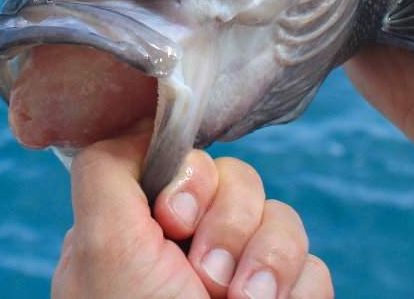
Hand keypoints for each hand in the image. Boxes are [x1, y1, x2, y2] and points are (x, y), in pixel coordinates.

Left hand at [52, 123, 332, 297]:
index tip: (174, 221)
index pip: (181, 161)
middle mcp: (186, 252)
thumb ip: (105, 171)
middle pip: (236, 181)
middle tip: (208, 279)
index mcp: (136, 232)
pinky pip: (313, 266)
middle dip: (230, 225)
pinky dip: (296, 294)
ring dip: (268, 262)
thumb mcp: (99, 250)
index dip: (189, 179)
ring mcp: (238, 279)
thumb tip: (140, 130)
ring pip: (280, 218)